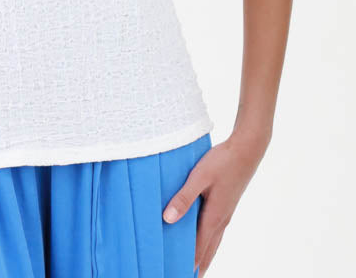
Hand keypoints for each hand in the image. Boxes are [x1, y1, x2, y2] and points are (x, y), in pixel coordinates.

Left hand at [162, 131, 268, 273]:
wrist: (247, 150)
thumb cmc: (222, 161)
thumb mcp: (199, 177)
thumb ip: (183, 197)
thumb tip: (167, 220)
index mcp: (214, 217)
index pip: (198, 250)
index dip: (189, 265)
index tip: (180, 274)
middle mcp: (221, 220)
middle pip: (208, 252)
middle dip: (197, 267)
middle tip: (188, 277)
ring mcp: (226, 214)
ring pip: (213, 242)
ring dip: (203, 256)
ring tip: (195, 268)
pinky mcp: (227, 206)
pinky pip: (215, 231)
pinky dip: (207, 242)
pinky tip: (203, 239)